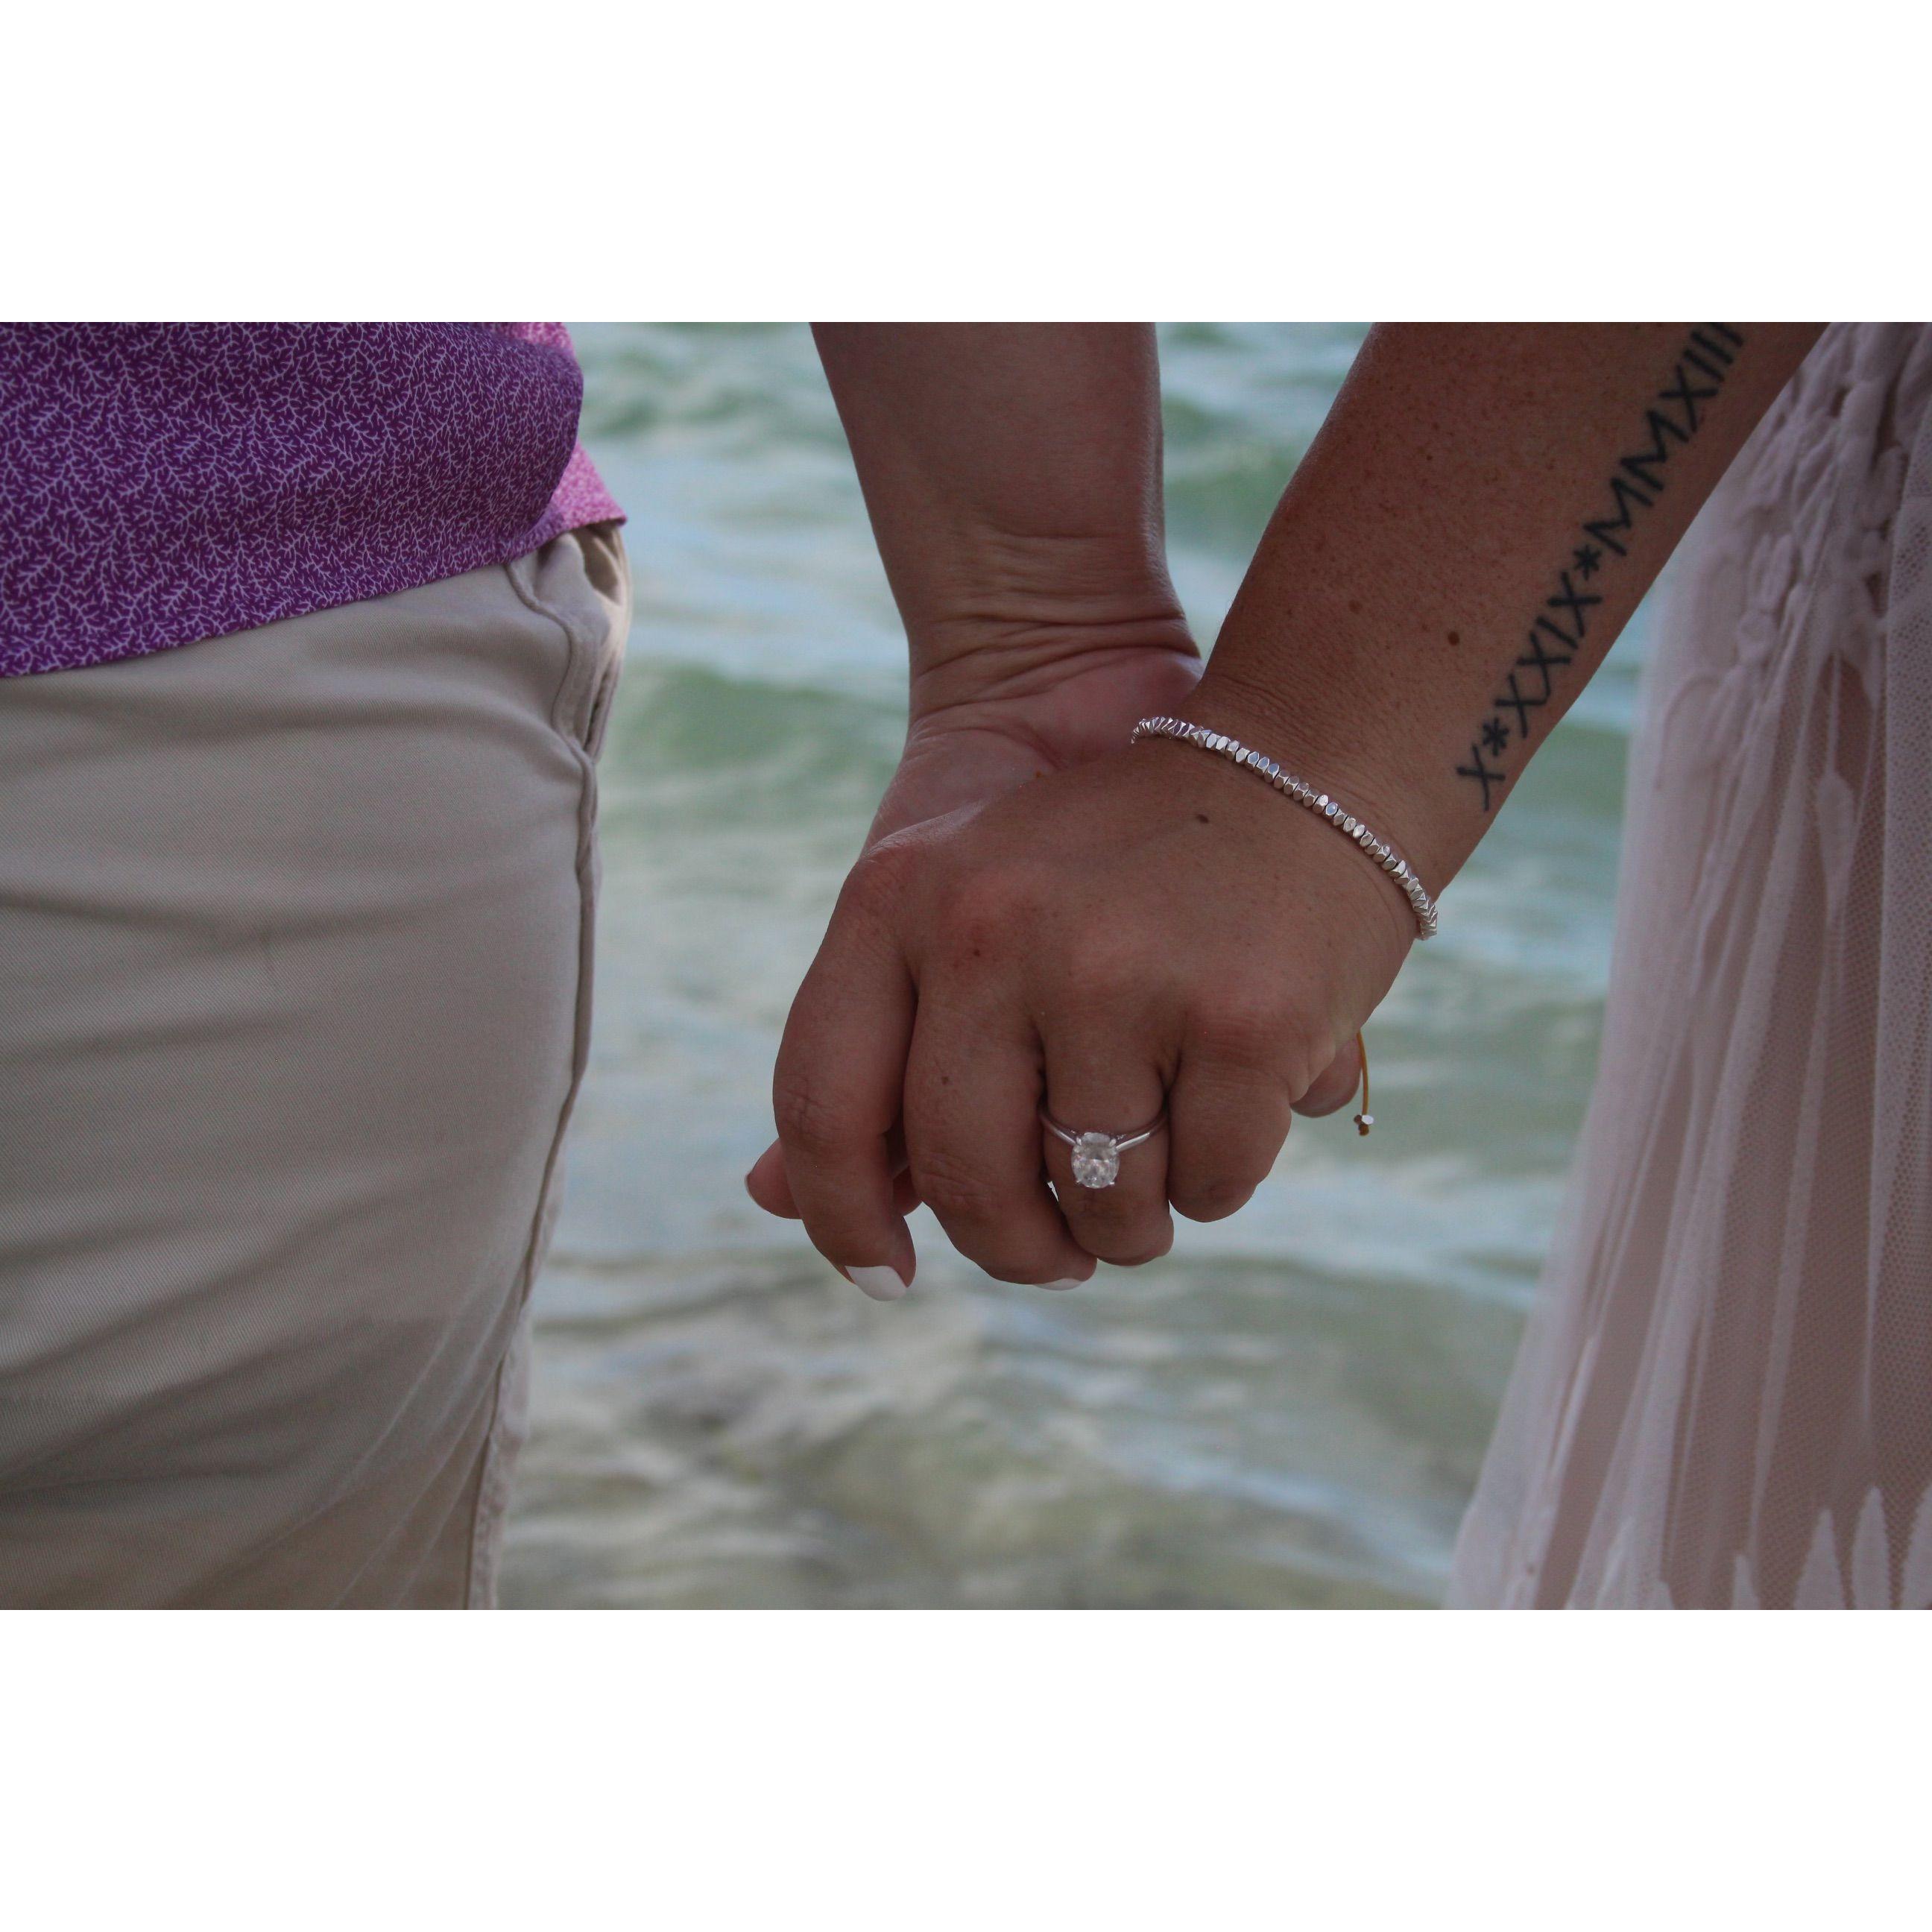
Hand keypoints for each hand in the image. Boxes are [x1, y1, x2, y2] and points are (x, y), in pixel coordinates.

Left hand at [747, 683, 1415, 1297]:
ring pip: (1101, 1199)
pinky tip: (1235, 1103)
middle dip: (1016, 1248)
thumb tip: (769, 1197)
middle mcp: (993, 933)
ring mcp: (1118, 975)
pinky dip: (1222, 1176)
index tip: (885, 1275)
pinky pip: (1212, 1182)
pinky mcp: (1242, 1018)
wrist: (1293, 745)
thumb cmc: (1105, 852)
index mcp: (899, 899)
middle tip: (1059, 1254)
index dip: (841, 1218)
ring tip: (1160, 1155)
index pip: (823, 1103)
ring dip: (1132, 1220)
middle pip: (965, 1178)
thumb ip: (868, 1051)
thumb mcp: (956, 909)